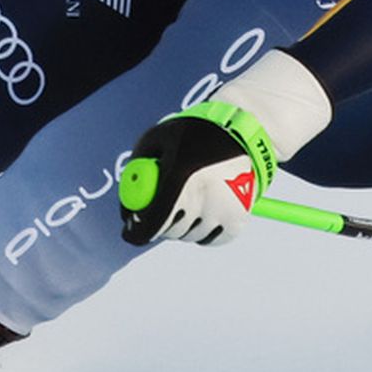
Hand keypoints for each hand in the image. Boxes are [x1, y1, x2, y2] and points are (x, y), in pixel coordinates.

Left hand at [119, 101, 276, 247]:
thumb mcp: (159, 137)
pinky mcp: (237, 219)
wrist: (244, 132)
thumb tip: (128, 197)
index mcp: (180, 174)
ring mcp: (222, 209)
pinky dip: (202, 231)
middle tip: (155, 213)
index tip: (129, 233)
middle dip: (157, 224)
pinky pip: (210, 239)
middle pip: (169, 230)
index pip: (153, 219)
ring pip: (189, 236)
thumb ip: (138, 163)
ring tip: (184, 203)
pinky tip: (201, 212)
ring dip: (181, 227)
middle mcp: (203, 195)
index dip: (137, 231)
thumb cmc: (195, 133)